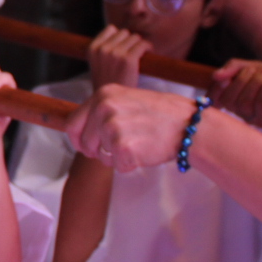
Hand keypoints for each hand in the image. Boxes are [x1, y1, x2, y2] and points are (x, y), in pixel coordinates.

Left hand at [64, 83, 199, 172]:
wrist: (189, 124)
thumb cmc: (161, 114)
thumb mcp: (126, 100)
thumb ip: (102, 110)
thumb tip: (77, 129)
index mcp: (103, 95)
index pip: (72, 124)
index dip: (78, 140)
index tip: (88, 147)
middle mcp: (104, 108)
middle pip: (85, 144)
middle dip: (99, 152)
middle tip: (121, 148)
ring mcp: (113, 127)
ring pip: (101, 157)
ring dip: (116, 158)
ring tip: (138, 144)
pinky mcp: (123, 147)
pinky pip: (117, 166)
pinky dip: (130, 165)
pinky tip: (144, 152)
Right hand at [85, 26, 149, 89]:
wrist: (112, 102)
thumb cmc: (108, 83)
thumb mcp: (98, 63)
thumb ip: (105, 48)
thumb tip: (121, 33)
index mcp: (92, 48)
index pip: (111, 29)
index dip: (120, 37)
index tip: (124, 46)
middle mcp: (102, 49)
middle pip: (124, 32)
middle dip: (130, 41)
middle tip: (134, 53)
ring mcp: (115, 53)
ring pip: (135, 37)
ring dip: (139, 44)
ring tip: (140, 55)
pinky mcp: (129, 59)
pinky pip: (143, 44)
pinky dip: (148, 47)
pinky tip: (148, 53)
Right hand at [208, 58, 261, 128]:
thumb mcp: (252, 66)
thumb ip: (233, 68)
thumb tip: (215, 76)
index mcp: (232, 97)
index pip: (214, 100)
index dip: (214, 91)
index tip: (223, 79)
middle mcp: (239, 110)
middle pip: (228, 101)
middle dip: (241, 81)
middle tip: (255, 70)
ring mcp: (252, 118)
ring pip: (243, 104)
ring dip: (255, 84)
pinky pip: (260, 107)